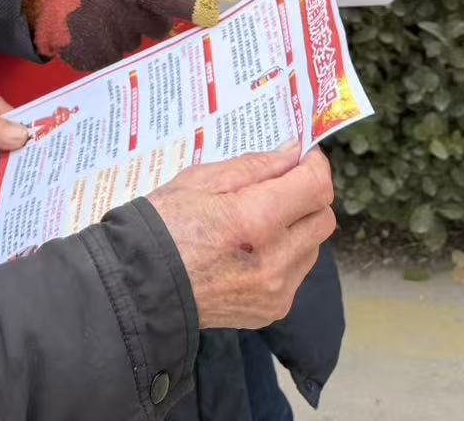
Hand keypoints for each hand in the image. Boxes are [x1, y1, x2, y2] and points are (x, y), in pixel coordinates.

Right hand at [24, 0, 214, 71]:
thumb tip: (171, 21)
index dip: (193, 7)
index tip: (216, 15)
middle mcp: (120, 12)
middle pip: (154, 31)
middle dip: (144, 26)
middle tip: (121, 14)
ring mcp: (105, 37)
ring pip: (130, 49)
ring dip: (120, 41)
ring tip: (95, 24)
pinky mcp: (91, 58)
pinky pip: (109, 63)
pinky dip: (100, 54)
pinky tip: (85, 37)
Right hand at [148, 147, 336, 329]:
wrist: (140, 285)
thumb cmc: (164, 224)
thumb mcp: (202, 180)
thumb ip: (256, 165)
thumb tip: (294, 153)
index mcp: (257, 219)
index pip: (316, 187)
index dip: (314, 166)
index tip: (301, 157)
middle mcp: (276, 259)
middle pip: (323, 218)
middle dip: (308, 197)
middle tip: (279, 187)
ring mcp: (276, 290)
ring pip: (312, 247)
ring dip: (297, 228)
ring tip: (258, 223)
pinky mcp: (272, 310)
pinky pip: (295, 274)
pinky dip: (283, 257)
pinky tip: (250, 252)